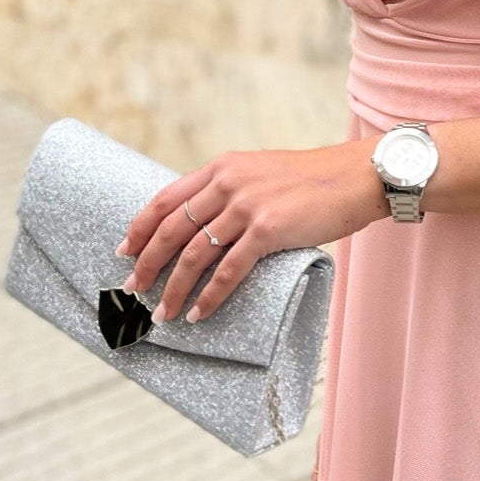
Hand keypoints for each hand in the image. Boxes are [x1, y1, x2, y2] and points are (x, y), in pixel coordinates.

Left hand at [114, 136, 384, 323]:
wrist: (355, 176)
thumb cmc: (313, 180)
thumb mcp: (262, 173)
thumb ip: (232, 190)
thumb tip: (205, 223)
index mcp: (223, 167)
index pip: (166, 198)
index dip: (140, 227)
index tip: (124, 250)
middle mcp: (228, 183)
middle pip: (172, 229)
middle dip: (147, 263)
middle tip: (132, 289)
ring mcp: (247, 206)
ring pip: (195, 254)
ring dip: (175, 288)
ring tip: (163, 312)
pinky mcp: (269, 230)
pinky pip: (229, 271)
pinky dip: (210, 296)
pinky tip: (200, 313)